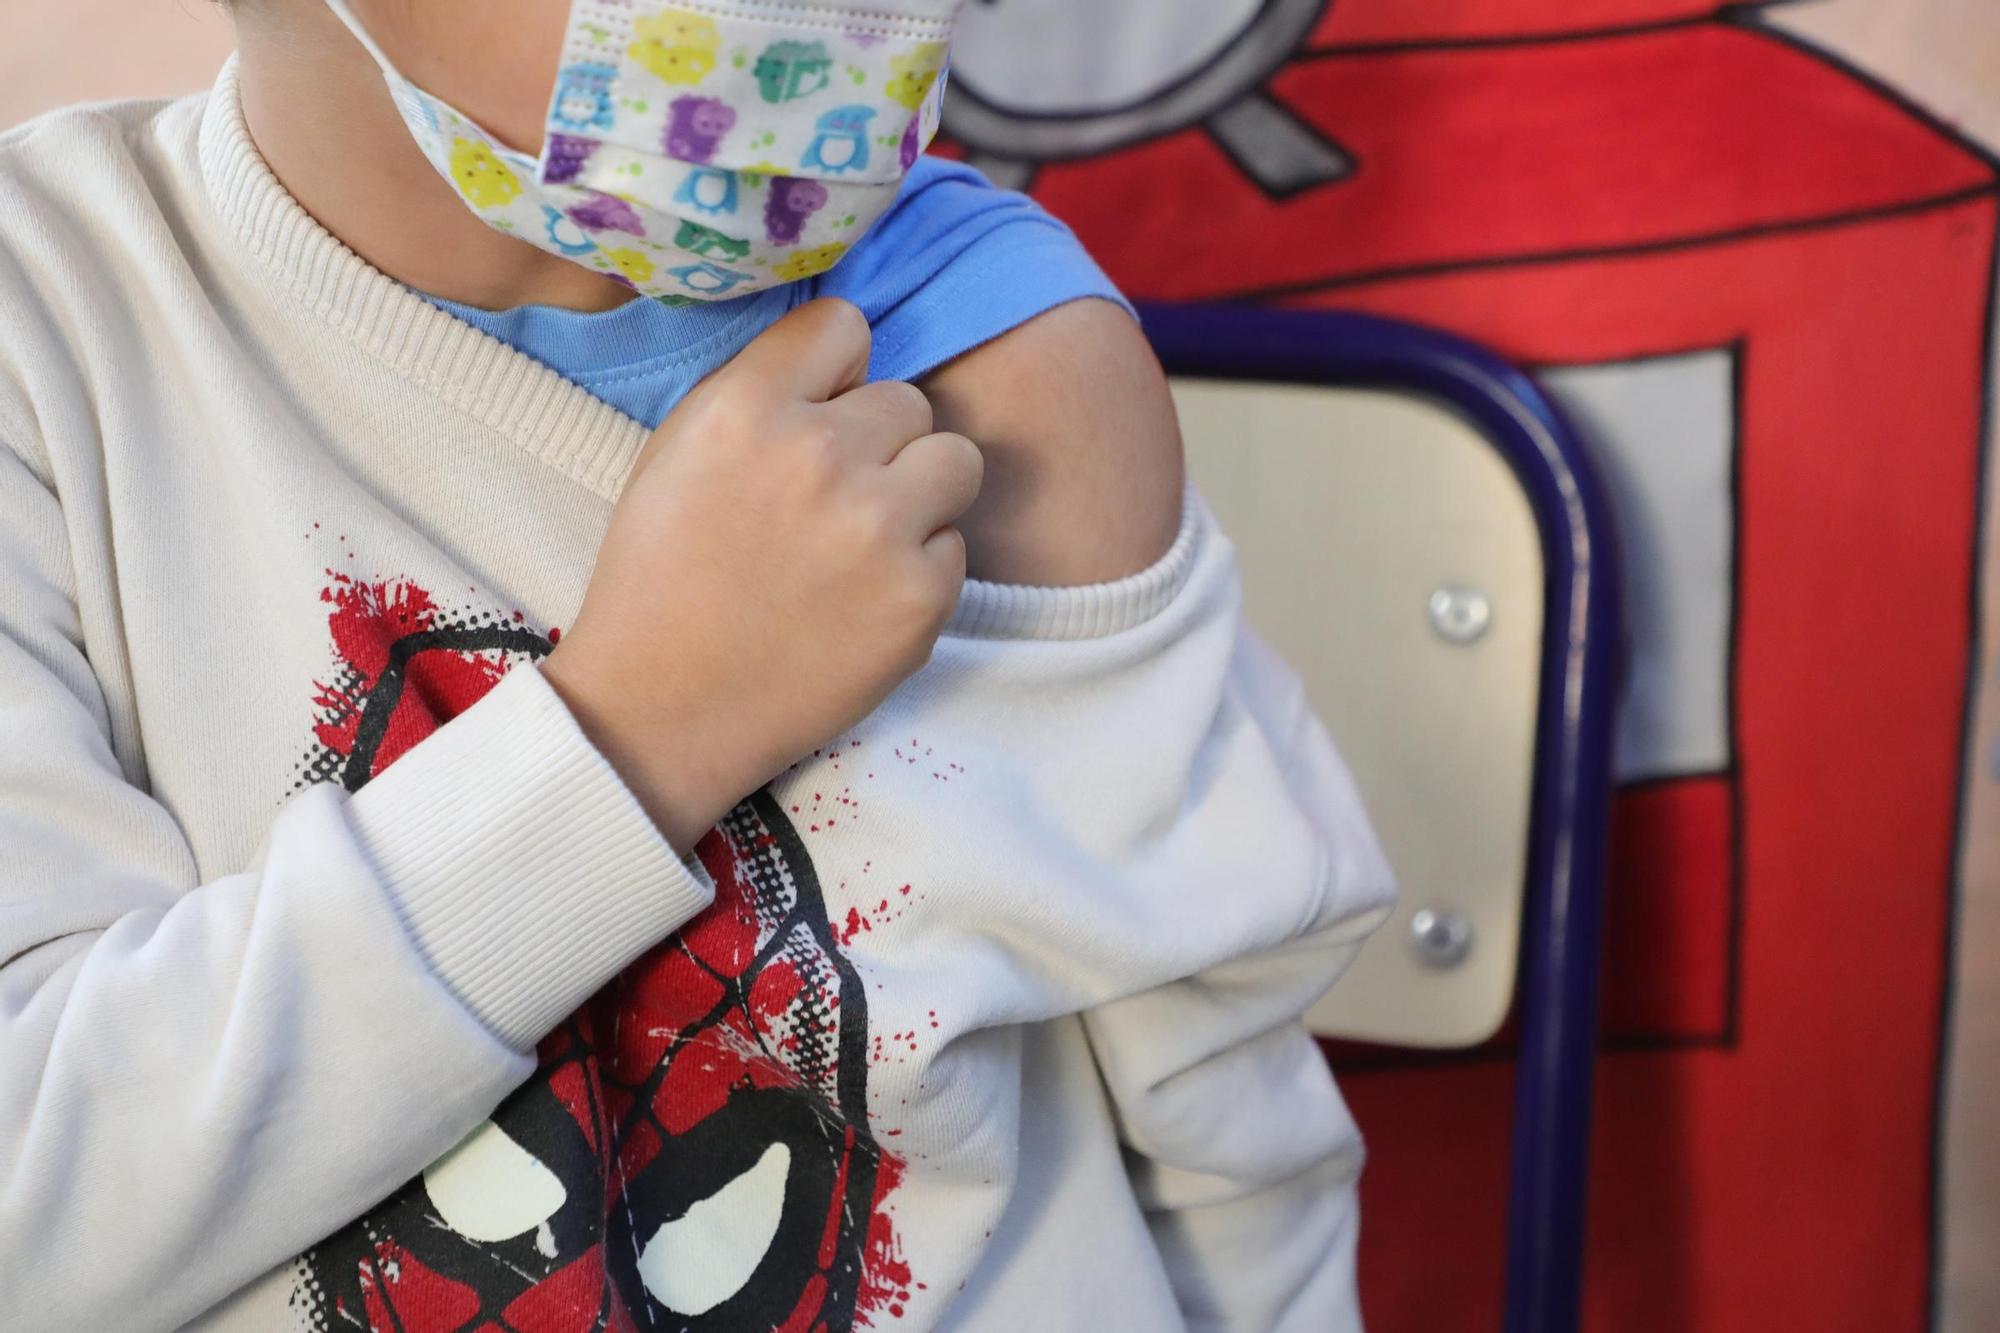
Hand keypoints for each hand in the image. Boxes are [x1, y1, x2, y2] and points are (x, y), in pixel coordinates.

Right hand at [540, 298, 983, 854]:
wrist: (662, 710)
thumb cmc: (662, 579)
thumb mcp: (680, 452)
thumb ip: (761, 394)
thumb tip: (843, 362)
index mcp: (745, 407)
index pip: (843, 326)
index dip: (835, 374)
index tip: (818, 416)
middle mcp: (818, 452)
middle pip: (907, 400)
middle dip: (879, 446)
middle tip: (832, 505)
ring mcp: (878, 524)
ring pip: (955, 459)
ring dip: (921, 494)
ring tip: (867, 542)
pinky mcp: (921, 594)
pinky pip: (956, 545)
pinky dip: (920, 572)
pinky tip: (861, 602)